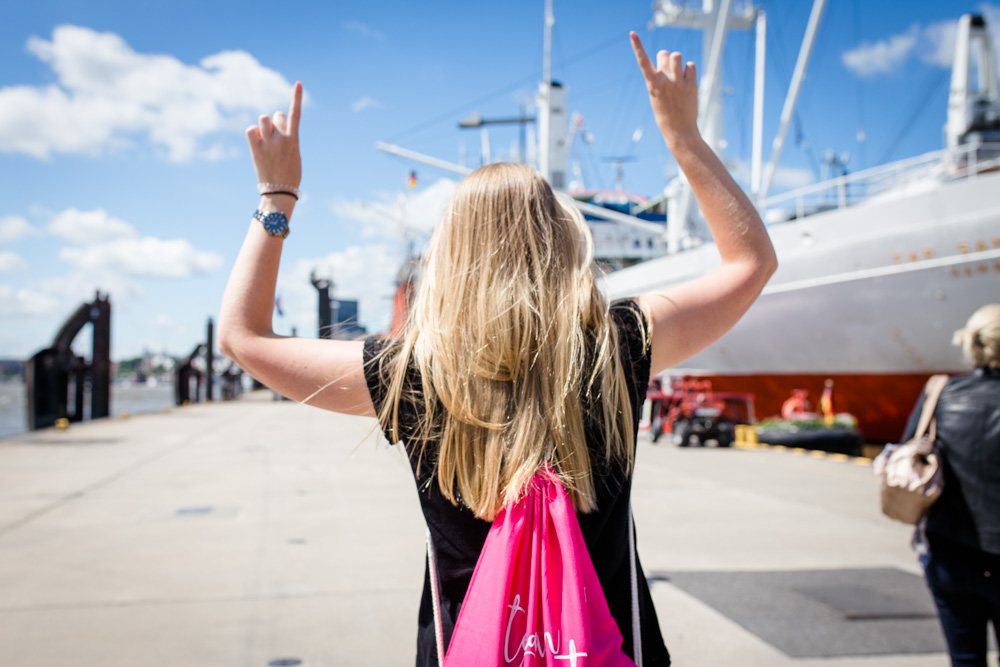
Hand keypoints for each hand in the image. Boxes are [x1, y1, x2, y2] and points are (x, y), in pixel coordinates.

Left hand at [246, 81, 301, 187]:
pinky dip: (253, 133)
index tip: (299, 83)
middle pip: (276, 115)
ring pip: (263, 119)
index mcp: (294, 139)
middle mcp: (282, 139)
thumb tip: (275, 123)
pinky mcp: (256, 149)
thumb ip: (287, 137)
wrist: (280, 192)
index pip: (295, 114)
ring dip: (263, 126)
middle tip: (275, 138)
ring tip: (265, 139)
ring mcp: (268, 143)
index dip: (297, 97)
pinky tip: (256, 142)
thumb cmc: (290, 174)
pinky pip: (250, 130)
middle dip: (275, 122)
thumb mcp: (295, 154)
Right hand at [629, 32, 698, 147]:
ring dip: (677, 61)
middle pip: (664, 54)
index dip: (637, 46)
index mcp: (652, 84)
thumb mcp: (656, 96)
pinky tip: (687, 81)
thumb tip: (668, 60)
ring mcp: (678, 82)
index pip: (642, 61)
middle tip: (668, 72)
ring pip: (677, 55)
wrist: (678, 131)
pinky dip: (689, 70)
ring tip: (678, 73)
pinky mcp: (691, 84)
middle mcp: (664, 80)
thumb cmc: (665, 114)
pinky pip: (691, 65)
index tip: (632, 33)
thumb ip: (659, 78)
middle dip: (666, 59)